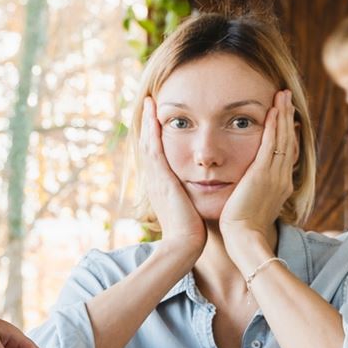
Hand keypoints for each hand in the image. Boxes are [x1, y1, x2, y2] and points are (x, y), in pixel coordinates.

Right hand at [138, 96, 205, 263]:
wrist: (184, 245)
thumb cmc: (191, 232)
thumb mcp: (189, 209)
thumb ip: (190, 197)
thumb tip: (199, 193)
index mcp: (162, 185)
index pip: (157, 155)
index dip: (155, 137)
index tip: (157, 120)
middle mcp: (155, 179)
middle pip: (148, 145)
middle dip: (147, 124)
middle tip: (148, 103)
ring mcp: (155, 179)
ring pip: (148, 143)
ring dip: (148, 121)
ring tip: (149, 101)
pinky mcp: (161, 179)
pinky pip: (154, 150)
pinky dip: (152, 132)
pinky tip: (154, 116)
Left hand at [220, 90, 296, 264]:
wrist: (243, 239)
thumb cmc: (242, 230)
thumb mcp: (251, 208)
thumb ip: (252, 194)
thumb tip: (246, 188)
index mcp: (281, 187)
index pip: (286, 153)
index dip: (287, 133)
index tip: (286, 118)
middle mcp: (282, 179)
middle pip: (289, 141)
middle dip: (288, 118)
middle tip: (287, 98)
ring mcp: (275, 176)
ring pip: (283, 139)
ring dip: (283, 115)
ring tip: (284, 96)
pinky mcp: (263, 174)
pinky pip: (272, 144)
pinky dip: (274, 126)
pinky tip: (274, 111)